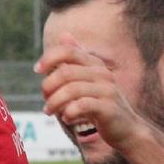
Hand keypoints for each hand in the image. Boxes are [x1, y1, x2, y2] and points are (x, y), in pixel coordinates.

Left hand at [35, 33, 150, 151]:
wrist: (126, 129)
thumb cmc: (100, 105)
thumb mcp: (87, 80)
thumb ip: (74, 62)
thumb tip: (64, 34)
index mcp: (95, 64)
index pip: (69, 51)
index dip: (49, 58)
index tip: (37, 70)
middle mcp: (102, 73)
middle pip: (65, 72)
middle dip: (48, 86)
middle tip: (44, 101)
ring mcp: (107, 90)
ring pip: (71, 90)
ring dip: (54, 102)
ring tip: (49, 111)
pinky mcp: (109, 108)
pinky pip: (81, 105)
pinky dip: (68, 112)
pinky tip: (66, 118)